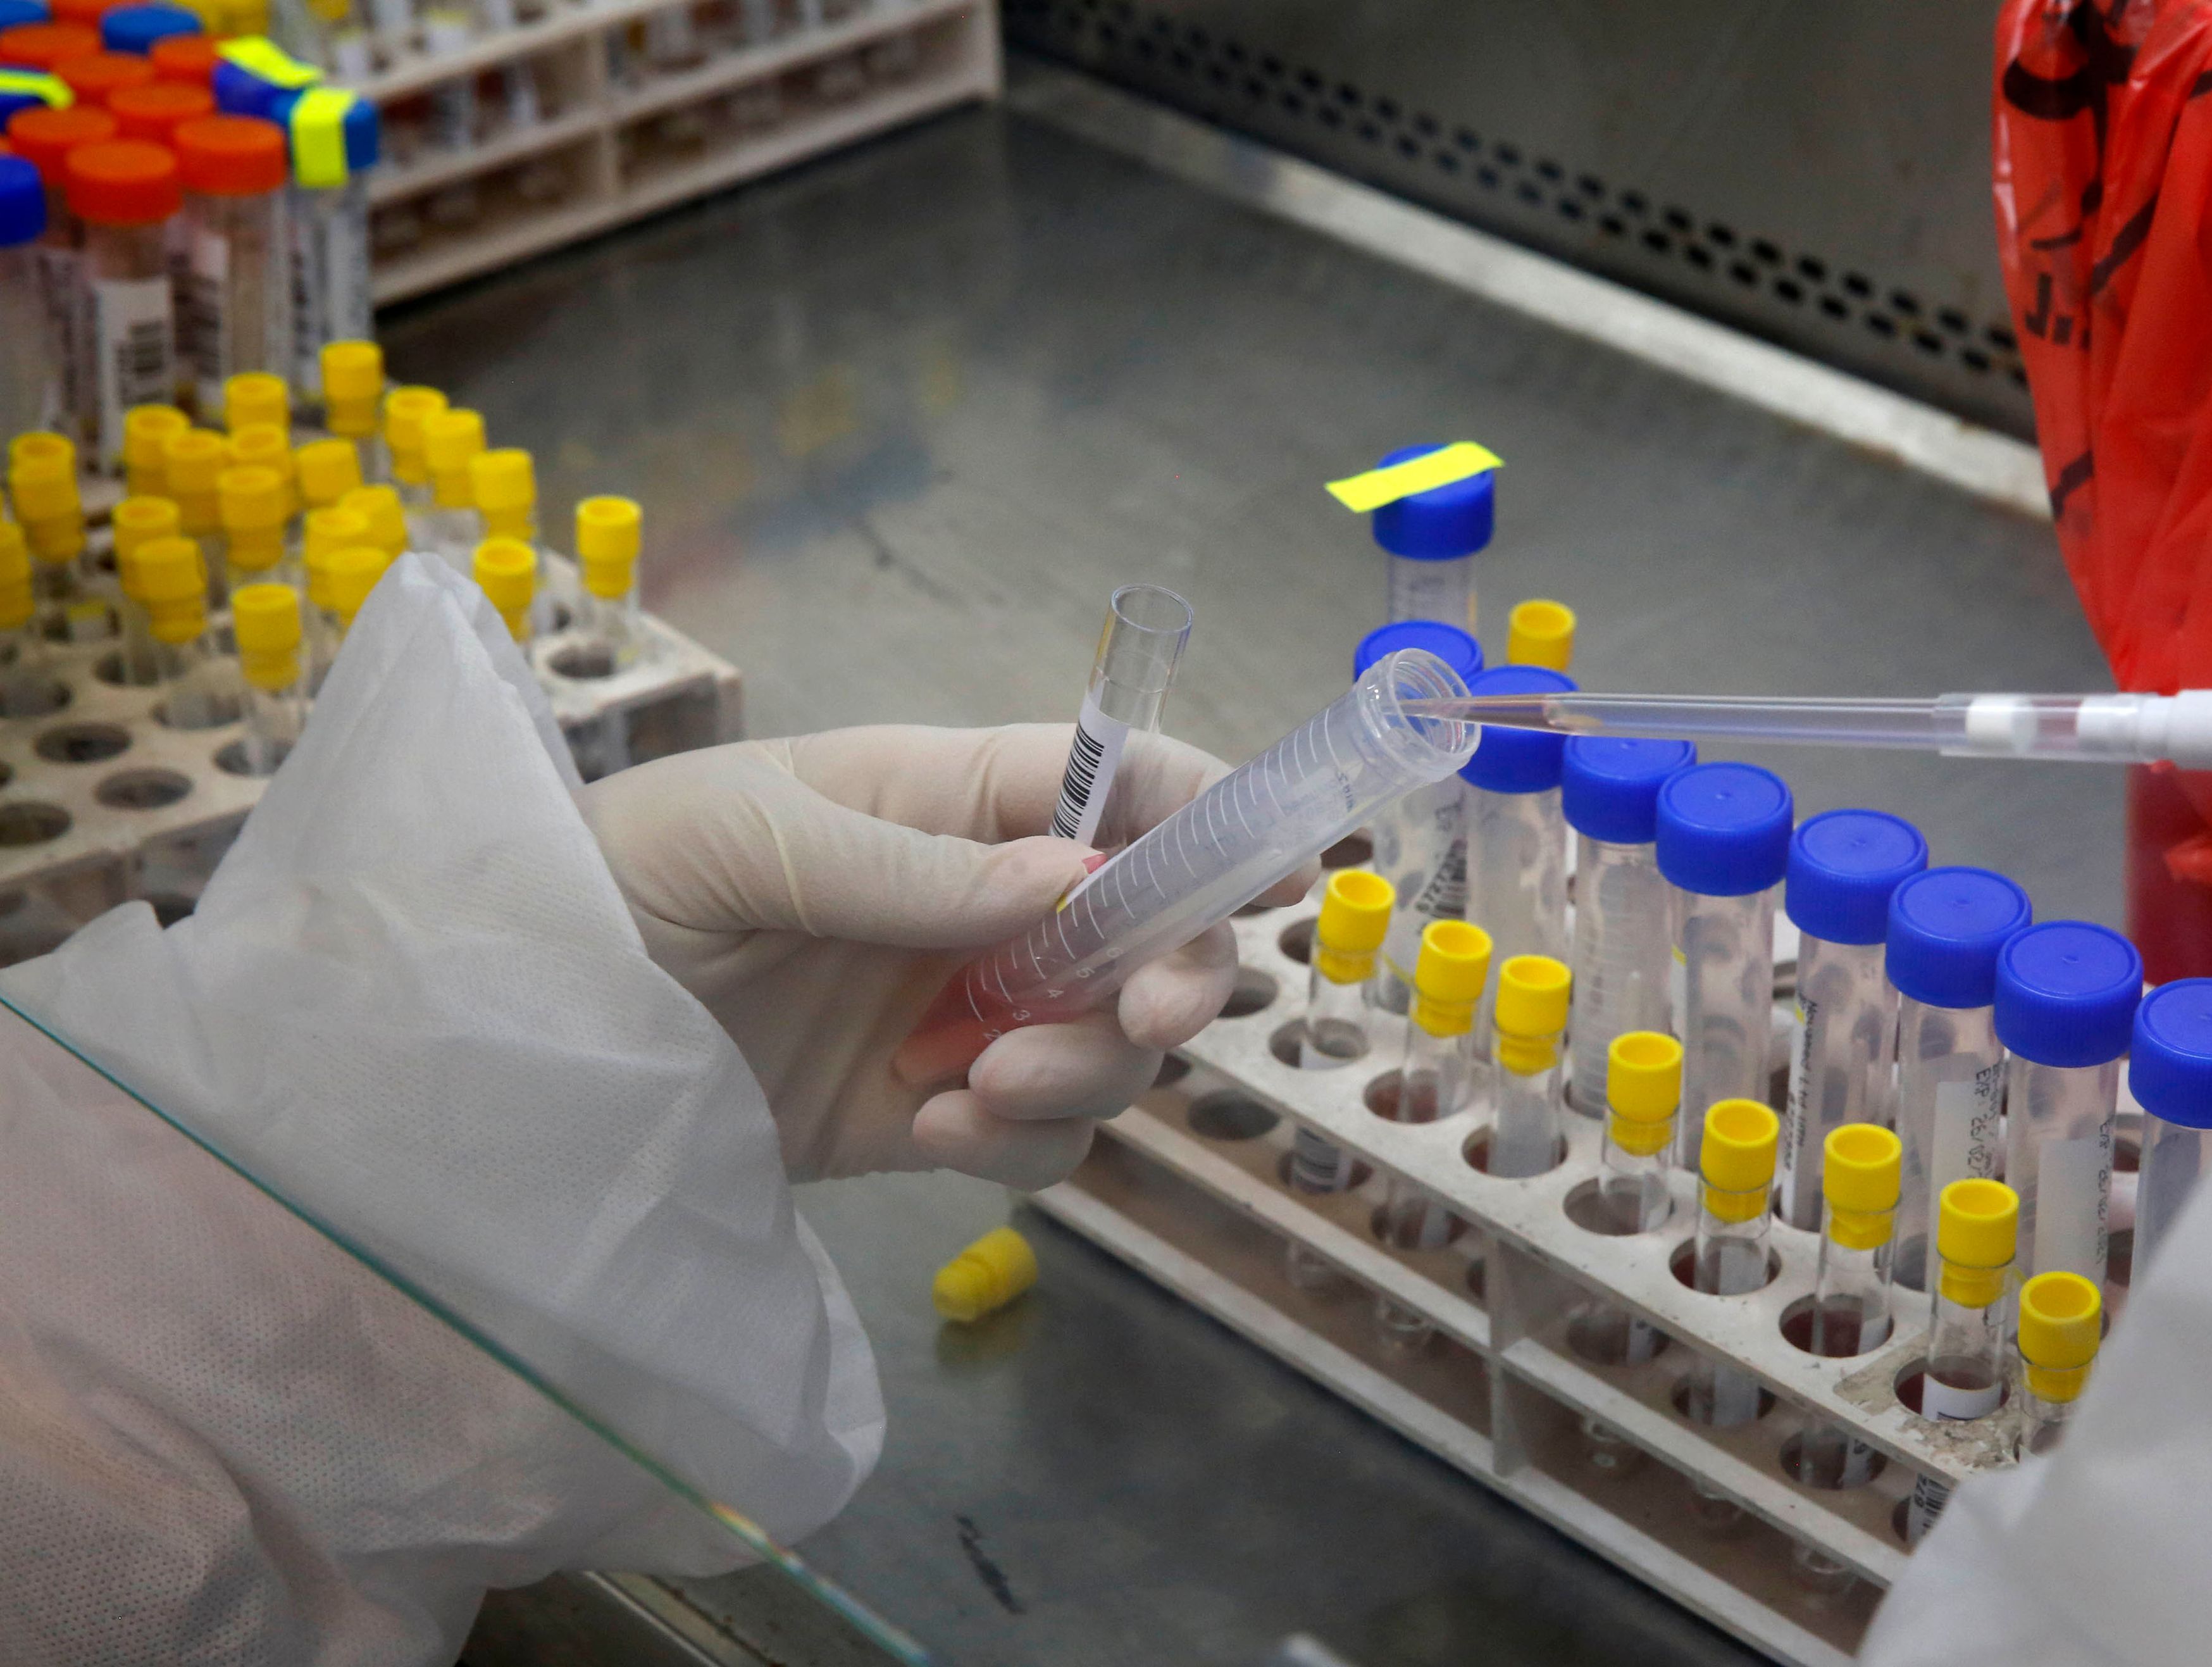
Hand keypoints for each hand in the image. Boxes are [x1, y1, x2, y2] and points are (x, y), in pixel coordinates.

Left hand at [577, 725, 1313, 1188]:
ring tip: (976, 1090)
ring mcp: (960, 1014)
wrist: (510, 1021)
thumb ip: (916, 865)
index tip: (1273, 867)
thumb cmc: (614, 872)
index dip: (1211, 816)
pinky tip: (938, 1134)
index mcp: (951, 799)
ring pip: (1110, 1045)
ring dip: (1084, 1070)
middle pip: (1151, 933)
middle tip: (1147, 1015)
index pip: (1121, 787)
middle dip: (1176, 971)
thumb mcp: (753, 834)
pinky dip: (1020, 1145)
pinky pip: (1035, 1137)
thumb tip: (1074, 877)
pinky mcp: (923, 1117)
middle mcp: (982, 905)